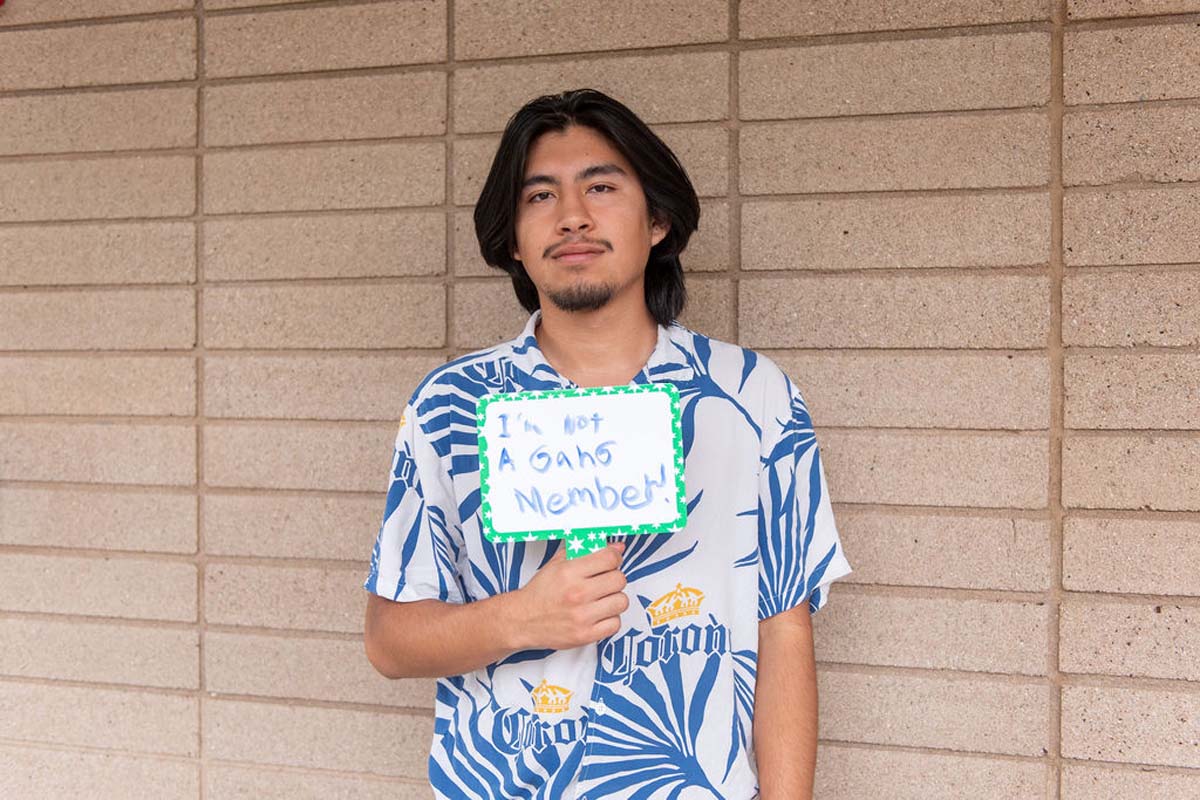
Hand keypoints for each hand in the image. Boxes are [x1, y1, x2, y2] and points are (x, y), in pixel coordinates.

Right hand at [510, 541, 627, 650]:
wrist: (522, 620)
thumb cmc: (540, 592)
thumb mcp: (558, 563)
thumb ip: (587, 552)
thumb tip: (617, 548)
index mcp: (569, 572)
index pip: (609, 559)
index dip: (615, 558)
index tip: (612, 561)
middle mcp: (576, 594)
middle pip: (619, 580)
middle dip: (613, 578)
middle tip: (604, 581)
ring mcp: (582, 616)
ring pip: (621, 602)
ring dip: (614, 599)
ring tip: (601, 599)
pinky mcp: (585, 635)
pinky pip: (615, 624)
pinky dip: (610, 619)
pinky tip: (598, 614)